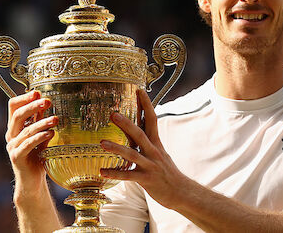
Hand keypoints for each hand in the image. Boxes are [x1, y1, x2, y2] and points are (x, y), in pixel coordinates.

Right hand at [6, 91, 57, 198]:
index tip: (38, 92)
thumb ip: (41, 121)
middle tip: (48, 101)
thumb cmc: (38, 157)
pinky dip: (39, 137)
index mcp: (15, 127)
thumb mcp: (41, 136)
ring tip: (56, 119)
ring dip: (42, 123)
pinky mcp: (16, 157)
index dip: (24, 98)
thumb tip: (47, 102)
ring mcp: (12, 146)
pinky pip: (27, 144)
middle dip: (33, 106)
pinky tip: (50, 133)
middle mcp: (11, 135)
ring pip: (25, 130)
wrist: (32, 181)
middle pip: (18, 115)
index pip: (13, 106)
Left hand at [100, 90, 188, 208]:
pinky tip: (102, 172)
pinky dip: (115, 174)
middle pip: (140, 134)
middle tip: (113, 113)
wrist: (180, 191)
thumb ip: (147, 141)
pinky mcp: (146, 179)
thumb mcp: (159, 152)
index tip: (139, 90)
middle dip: (127, 123)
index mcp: (156, 143)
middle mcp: (154, 151)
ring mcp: (150, 165)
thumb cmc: (166, 171)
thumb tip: (135, 128)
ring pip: (132, 155)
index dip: (146, 104)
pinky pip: (128, 176)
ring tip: (102, 143)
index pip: (152, 119)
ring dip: (117, 148)